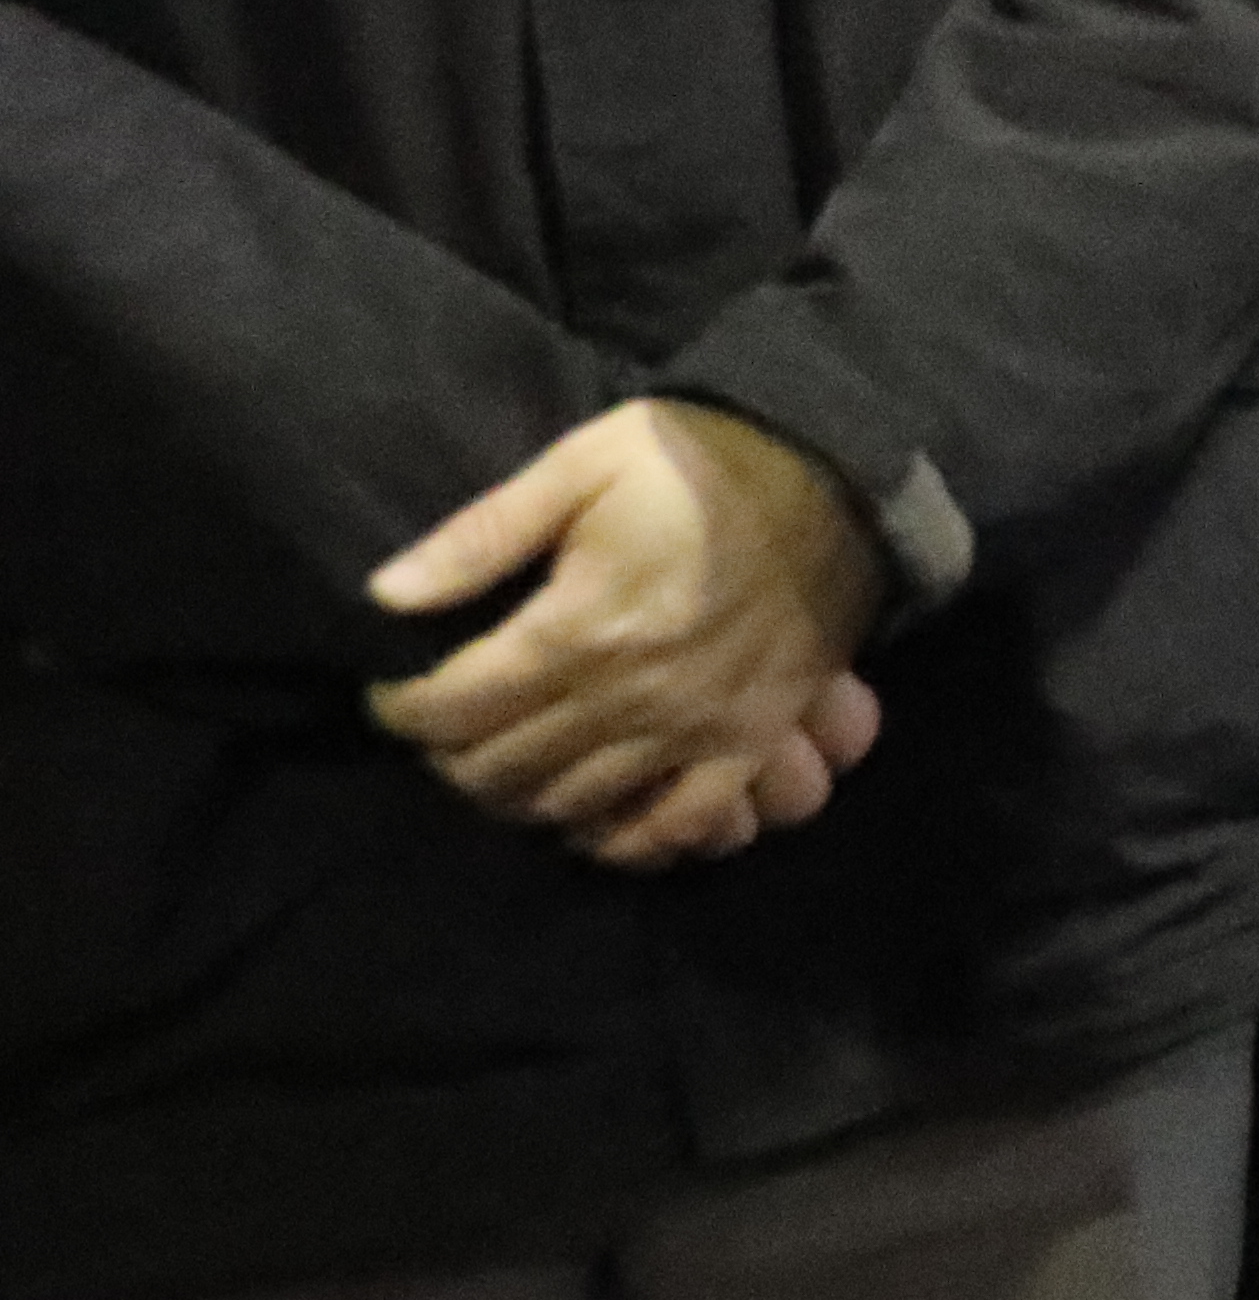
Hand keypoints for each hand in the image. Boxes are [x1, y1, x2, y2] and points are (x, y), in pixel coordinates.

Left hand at [368, 401, 887, 873]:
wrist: (833, 467)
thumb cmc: (696, 459)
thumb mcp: (583, 462)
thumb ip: (483, 532)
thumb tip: (384, 595)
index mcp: (584, 624)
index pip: (456, 706)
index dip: (402, 710)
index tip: (390, 695)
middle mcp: (634, 693)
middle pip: (503, 768)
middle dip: (449, 759)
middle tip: (442, 731)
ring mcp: (698, 726)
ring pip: (574, 804)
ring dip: (519, 797)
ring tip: (501, 763)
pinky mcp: (751, 739)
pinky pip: (681, 823)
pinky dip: (629, 840)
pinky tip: (594, 823)